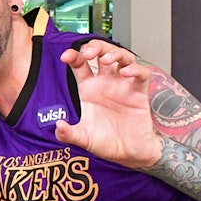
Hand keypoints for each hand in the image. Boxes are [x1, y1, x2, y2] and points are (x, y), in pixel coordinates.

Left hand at [58, 40, 162, 168]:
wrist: (128, 154)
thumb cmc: (106, 142)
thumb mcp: (83, 138)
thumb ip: (68, 134)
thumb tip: (58, 125)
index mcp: (89, 89)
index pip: (80, 64)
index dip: (74, 56)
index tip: (66, 56)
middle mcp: (106, 83)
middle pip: (102, 53)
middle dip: (95, 47)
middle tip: (88, 53)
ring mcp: (123, 86)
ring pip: (123, 58)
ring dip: (115, 53)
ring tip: (107, 59)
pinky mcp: (139, 93)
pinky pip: (141, 75)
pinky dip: (136, 70)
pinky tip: (126, 72)